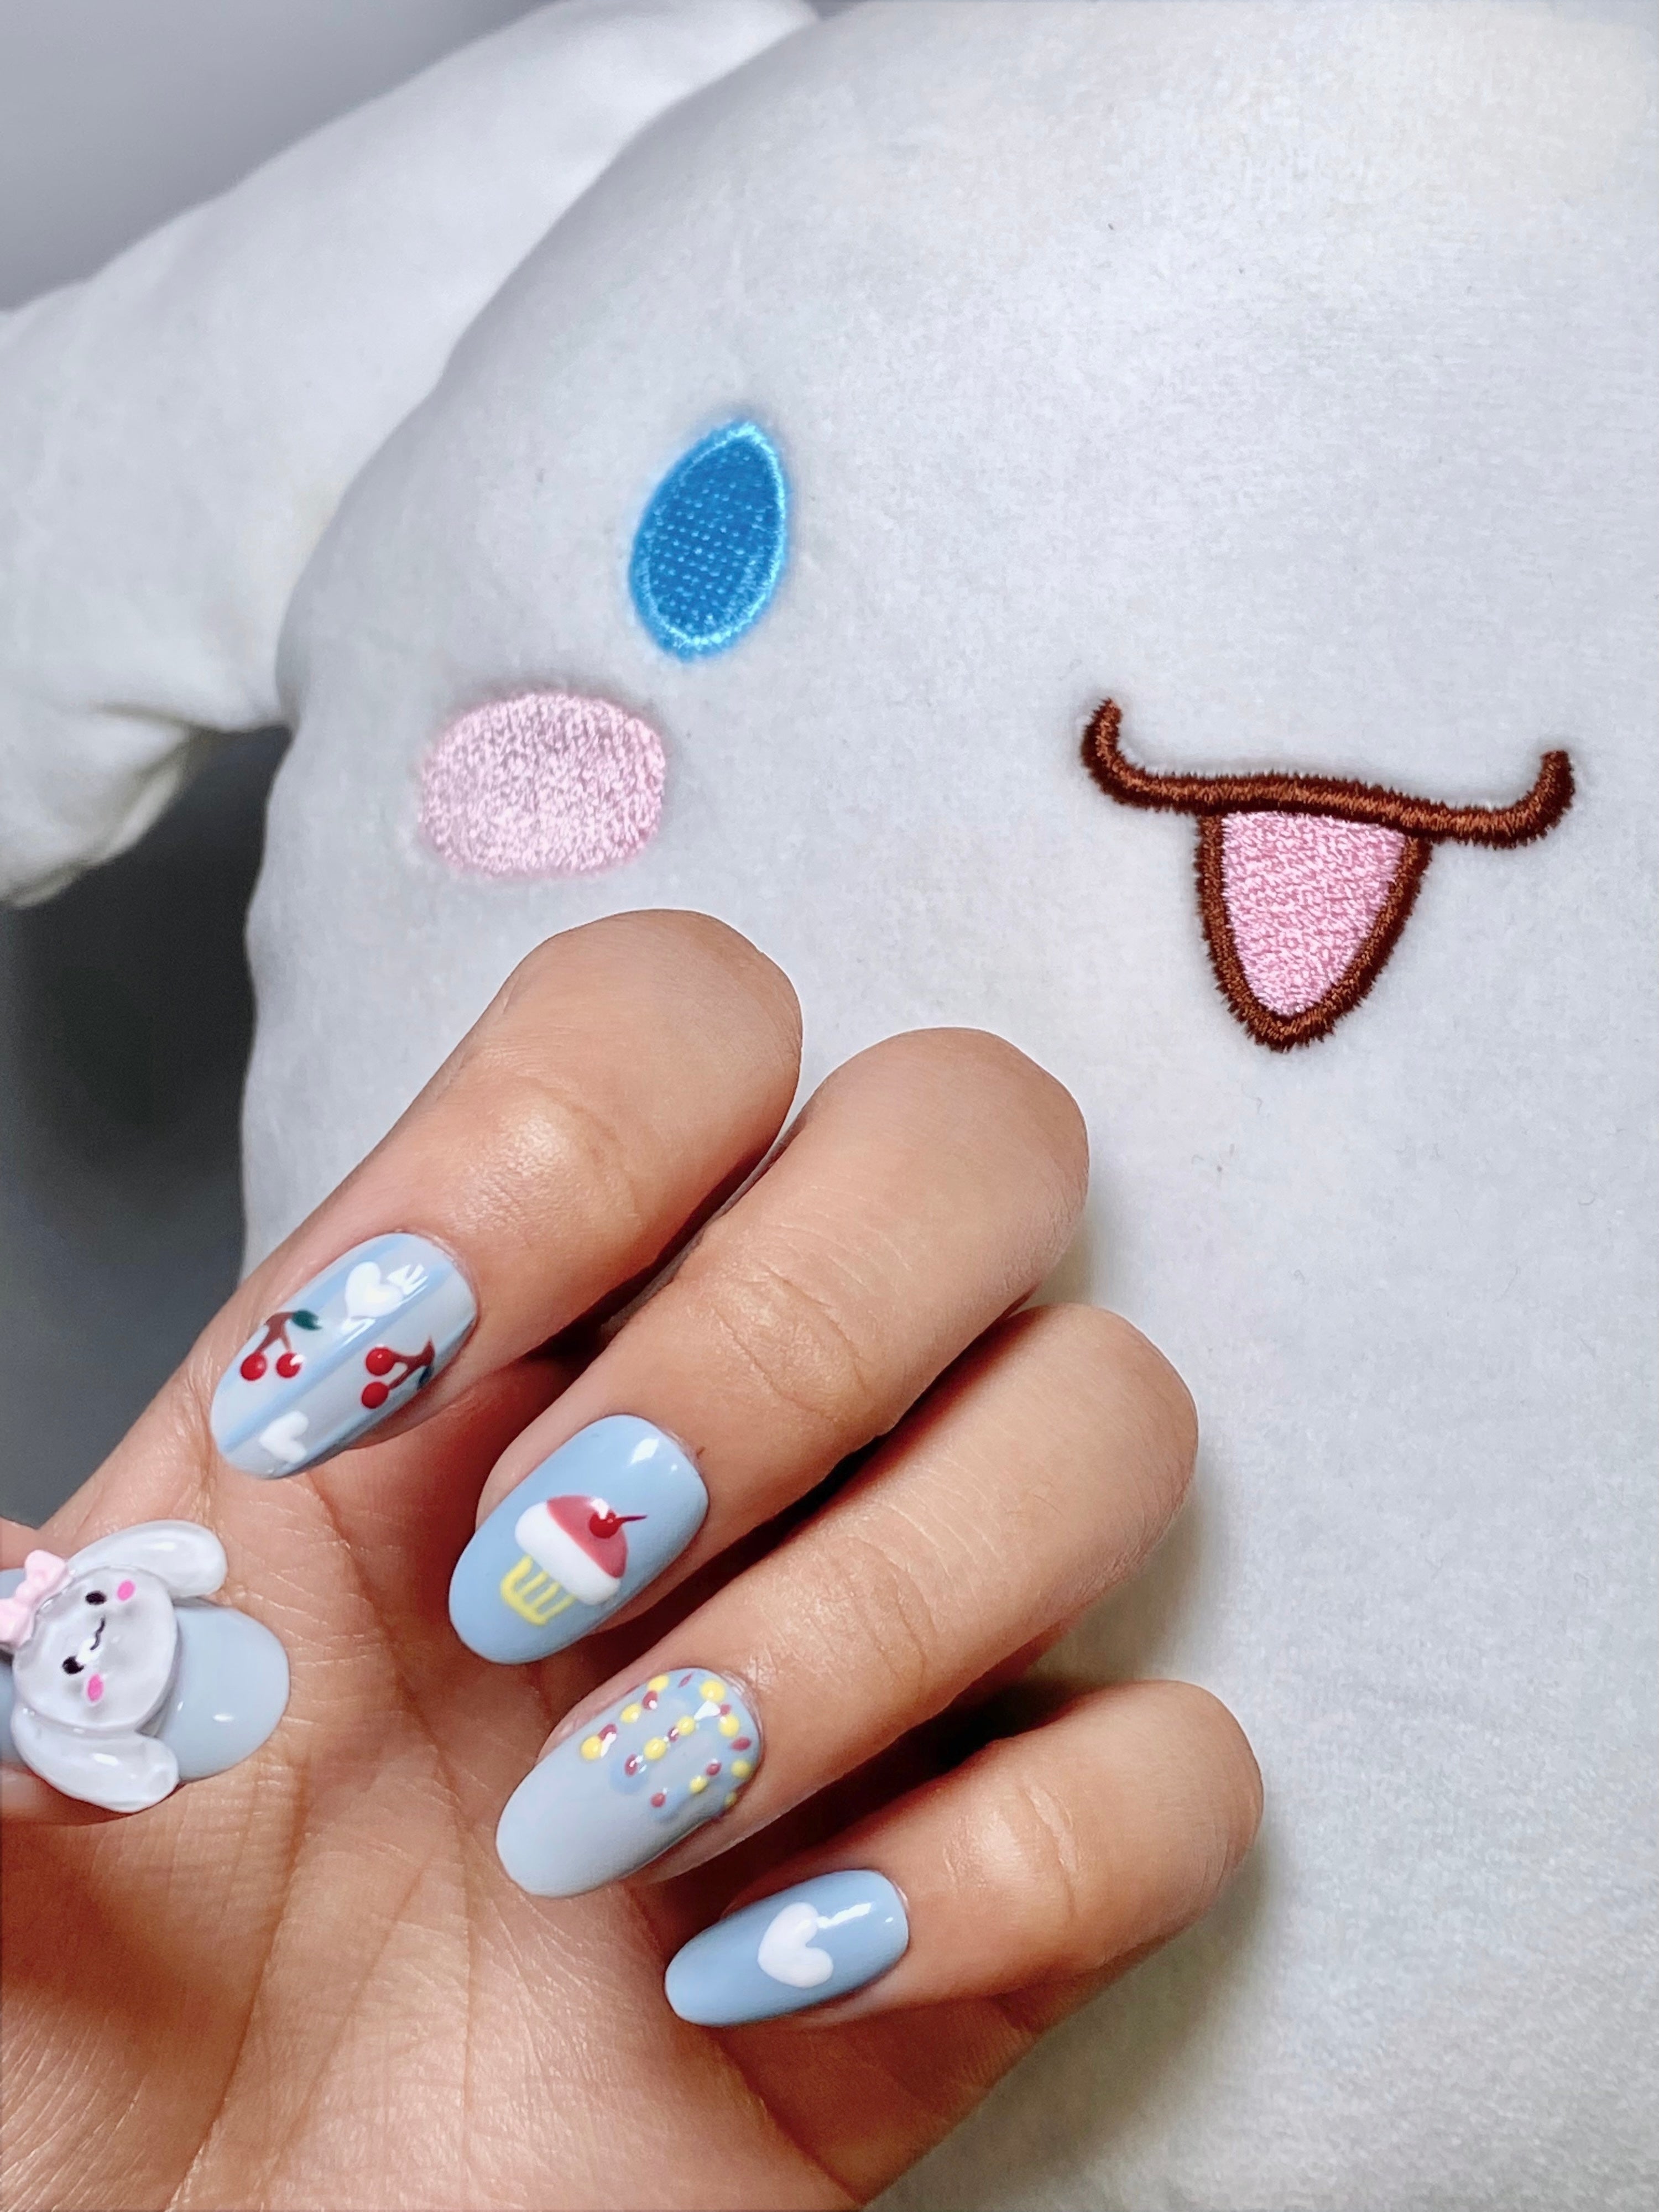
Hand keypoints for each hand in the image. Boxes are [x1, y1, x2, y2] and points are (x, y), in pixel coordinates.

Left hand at [1, 912, 1258, 2210]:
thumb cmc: (102, 2056)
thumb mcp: (7, 1841)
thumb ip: (9, 1677)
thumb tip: (20, 1581)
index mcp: (489, 1345)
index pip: (670, 1023)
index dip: (575, 1132)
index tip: (391, 1369)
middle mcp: (730, 1438)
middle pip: (965, 1140)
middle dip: (781, 1340)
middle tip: (549, 1576)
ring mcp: (899, 1645)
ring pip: (1110, 1421)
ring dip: (874, 1612)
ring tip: (616, 1819)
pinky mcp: (1008, 1870)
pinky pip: (1183, 1770)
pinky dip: (1013, 1865)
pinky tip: (764, 1978)